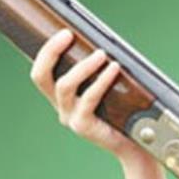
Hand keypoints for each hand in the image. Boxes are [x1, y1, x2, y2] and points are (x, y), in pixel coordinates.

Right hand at [29, 29, 147, 161]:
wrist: (136, 146)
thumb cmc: (125, 115)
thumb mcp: (109, 90)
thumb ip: (100, 73)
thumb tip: (105, 43)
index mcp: (62, 98)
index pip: (41, 72)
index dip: (47, 51)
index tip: (64, 32)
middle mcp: (61, 108)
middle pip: (42, 76)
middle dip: (51, 52)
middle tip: (68, 35)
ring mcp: (70, 118)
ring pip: (65, 86)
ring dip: (83, 65)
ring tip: (101, 54)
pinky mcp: (83, 126)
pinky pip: (88, 98)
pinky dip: (101, 80)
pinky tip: (113, 69)